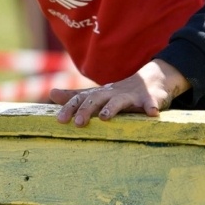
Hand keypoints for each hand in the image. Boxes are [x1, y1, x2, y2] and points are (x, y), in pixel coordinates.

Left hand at [51, 59, 190, 126]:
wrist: (150, 80)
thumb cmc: (118, 93)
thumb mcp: (97, 94)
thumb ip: (75, 96)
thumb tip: (51, 93)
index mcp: (99, 94)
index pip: (81, 99)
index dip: (70, 108)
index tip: (60, 120)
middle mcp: (112, 93)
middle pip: (96, 99)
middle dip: (87, 109)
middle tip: (78, 123)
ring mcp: (131, 95)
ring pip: (120, 100)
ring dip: (112, 107)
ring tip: (105, 117)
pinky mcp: (150, 98)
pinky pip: (152, 102)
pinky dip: (152, 106)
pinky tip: (152, 113)